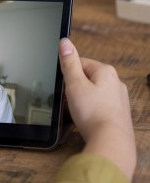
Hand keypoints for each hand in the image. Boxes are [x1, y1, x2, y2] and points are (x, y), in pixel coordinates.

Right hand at [58, 38, 135, 180]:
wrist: (110, 140)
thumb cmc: (93, 113)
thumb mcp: (74, 84)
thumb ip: (69, 62)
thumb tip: (65, 42)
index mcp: (105, 71)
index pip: (79, 62)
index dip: (67, 75)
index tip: (64, 86)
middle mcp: (115, 82)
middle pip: (85, 77)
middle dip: (74, 88)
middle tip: (70, 99)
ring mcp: (118, 98)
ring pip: (92, 92)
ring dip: (82, 99)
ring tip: (78, 110)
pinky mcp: (117, 112)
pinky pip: (98, 105)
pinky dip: (90, 110)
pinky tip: (86, 118)